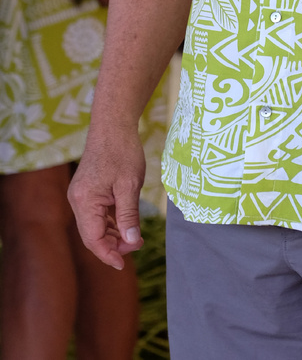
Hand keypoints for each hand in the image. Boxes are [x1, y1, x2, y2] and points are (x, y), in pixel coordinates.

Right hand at [68, 125, 144, 269]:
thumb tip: (131, 242)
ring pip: (94, 226)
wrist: (113, 124)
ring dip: (113, 234)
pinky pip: (96, 214)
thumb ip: (129, 215)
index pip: (93, 239)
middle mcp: (77, 200)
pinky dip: (110, 222)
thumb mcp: (130, 185)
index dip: (109, 254)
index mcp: (85, 201)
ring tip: (135, 237)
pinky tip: (125, 224)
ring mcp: (81, 195)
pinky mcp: (87, 190)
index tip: (124, 264)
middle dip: (113, 245)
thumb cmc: (123, 151)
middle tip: (137, 245)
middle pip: (92, 235)